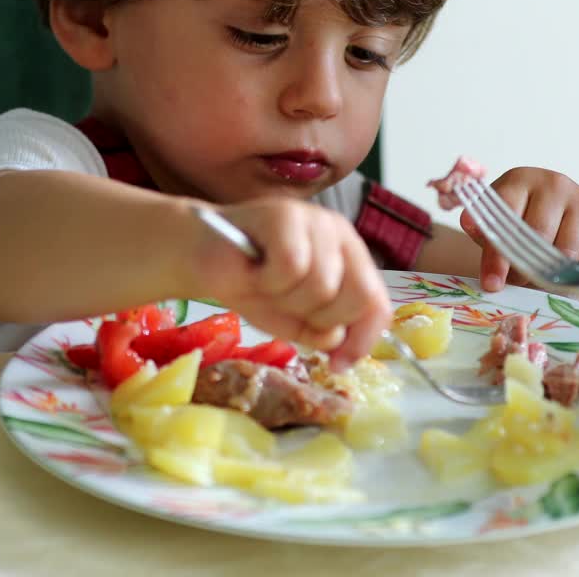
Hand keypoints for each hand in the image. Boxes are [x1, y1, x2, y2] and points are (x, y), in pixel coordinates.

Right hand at [188, 198, 391, 370]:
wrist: (201, 257)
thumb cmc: (250, 285)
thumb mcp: (294, 320)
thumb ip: (322, 332)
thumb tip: (339, 347)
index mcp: (351, 261)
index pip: (377, 304)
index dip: (362, 340)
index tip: (337, 363)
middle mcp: (341, 237)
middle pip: (358, 296)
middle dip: (320, 317)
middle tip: (288, 308)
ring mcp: (316, 222)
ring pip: (322, 284)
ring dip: (285, 298)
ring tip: (265, 284)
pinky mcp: (287, 214)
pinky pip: (292, 265)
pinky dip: (268, 279)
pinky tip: (254, 269)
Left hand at [459, 167, 578, 290]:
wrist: (558, 215)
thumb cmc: (519, 220)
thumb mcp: (497, 224)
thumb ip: (486, 235)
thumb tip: (482, 251)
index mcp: (519, 180)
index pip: (506, 217)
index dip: (498, 255)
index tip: (492, 284)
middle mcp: (554, 184)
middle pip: (538, 236)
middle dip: (524, 269)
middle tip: (517, 284)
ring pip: (566, 252)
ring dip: (552, 276)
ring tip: (540, 281)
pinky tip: (569, 276)